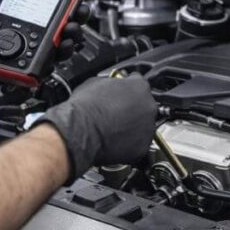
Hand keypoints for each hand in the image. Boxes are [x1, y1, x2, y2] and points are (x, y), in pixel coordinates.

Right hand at [37, 75, 156, 182]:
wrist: (80, 131)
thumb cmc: (85, 107)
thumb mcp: (97, 83)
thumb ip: (113, 84)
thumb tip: (111, 87)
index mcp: (139, 86)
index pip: (140, 84)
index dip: (129, 90)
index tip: (123, 95)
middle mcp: (149, 106)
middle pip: (145, 106)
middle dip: (133, 109)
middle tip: (117, 114)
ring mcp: (148, 127)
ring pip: (144, 126)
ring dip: (133, 127)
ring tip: (115, 130)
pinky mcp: (143, 147)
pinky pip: (139, 144)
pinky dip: (130, 144)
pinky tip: (116, 142)